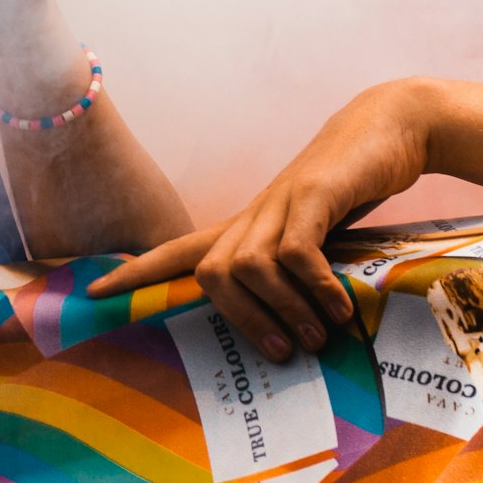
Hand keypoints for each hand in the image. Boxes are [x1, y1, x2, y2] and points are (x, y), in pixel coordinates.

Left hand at [89, 79, 435, 360]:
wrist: (390, 127)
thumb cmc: (353, 188)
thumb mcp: (322, 235)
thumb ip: (306, 276)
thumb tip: (305, 336)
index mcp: (250, 226)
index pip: (178, 250)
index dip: (136, 274)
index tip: (92, 295)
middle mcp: (256, 213)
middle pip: (208, 271)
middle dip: (238, 321)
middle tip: (281, 354)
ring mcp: (282, 201)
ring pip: (244, 265)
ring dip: (281, 311)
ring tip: (315, 338)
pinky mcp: (315, 193)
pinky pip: (295, 252)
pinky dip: (314, 286)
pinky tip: (338, 307)